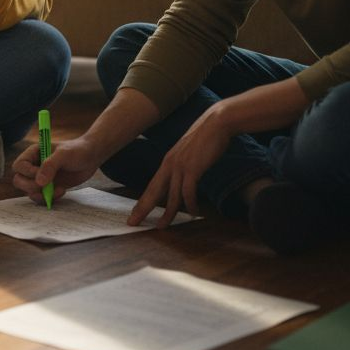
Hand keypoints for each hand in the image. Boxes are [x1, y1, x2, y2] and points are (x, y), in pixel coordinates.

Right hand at [10, 138, 100, 204]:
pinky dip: (49, 199)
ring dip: (41, 195)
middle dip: (31, 187)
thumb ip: (50, 166)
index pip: (19, 166)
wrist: (91, 157)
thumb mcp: (64, 154)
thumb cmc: (77, 150)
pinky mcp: (49, 187)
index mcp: (33, 153)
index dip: (27, 173)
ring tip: (57, 190)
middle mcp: (34, 166)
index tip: (41, 175)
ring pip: (29, 191)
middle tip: (45, 187)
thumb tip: (39, 182)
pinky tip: (61, 191)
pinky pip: (41, 197)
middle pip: (19, 180)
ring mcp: (41, 178)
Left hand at [127, 106, 231, 227]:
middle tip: (133, 222)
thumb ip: (184, 166)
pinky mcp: (193, 168)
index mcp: (167, 162)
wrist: (216, 123)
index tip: (135, 213)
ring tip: (163, 226)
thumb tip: (184, 179)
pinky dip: (189, 204)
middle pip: (153, 191)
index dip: (143, 200)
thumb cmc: (206, 138)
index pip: (151, 186)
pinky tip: (192, 213)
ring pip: (170, 196)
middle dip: (142, 208)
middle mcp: (170, 165)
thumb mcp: (189, 153)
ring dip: (167, 213)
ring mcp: (180, 166)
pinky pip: (188, 192)